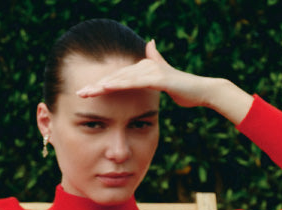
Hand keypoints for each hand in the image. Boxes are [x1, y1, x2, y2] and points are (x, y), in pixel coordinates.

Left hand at [74, 40, 252, 122]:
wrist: (203, 91)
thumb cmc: (184, 89)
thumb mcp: (165, 78)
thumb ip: (155, 63)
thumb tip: (150, 43)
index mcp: (143, 69)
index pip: (117, 78)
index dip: (100, 86)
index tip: (84, 93)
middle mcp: (145, 66)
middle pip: (115, 77)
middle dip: (95, 86)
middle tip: (78, 93)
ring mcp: (151, 70)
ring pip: (121, 79)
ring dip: (102, 85)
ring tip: (86, 92)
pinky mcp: (158, 77)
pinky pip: (134, 81)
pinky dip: (119, 84)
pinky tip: (106, 88)